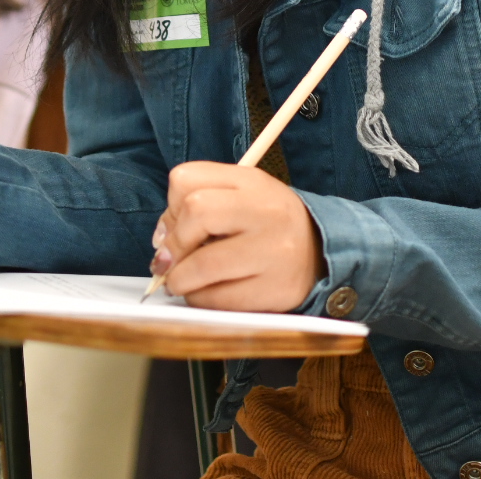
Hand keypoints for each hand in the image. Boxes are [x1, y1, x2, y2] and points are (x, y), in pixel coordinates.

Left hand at [151, 162, 322, 311]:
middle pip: (196, 213)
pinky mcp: (275, 290)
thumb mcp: (240, 196)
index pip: (186, 179)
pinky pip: (219, 299)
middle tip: (170, 261)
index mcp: (251, 182)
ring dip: (179, 279)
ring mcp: (273, 252)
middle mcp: (266, 212)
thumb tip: (161, 243)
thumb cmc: (266, 224)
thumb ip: (196, 205)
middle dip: (173, 244)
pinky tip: (205, 294)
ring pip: (202, 265)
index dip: (170, 207)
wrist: (320, 252)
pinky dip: (200, 300)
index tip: (175, 226)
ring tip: (181, 282)